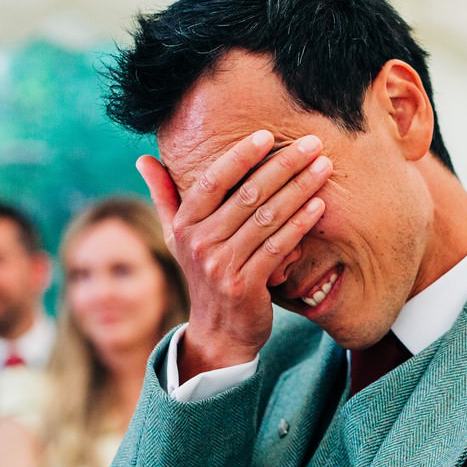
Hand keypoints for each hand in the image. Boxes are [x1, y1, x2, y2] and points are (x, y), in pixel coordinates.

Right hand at [138, 130, 330, 379]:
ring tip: (323, 167)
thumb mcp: (177, 237)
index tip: (267, 134)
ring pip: (267, 217)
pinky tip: (319, 205)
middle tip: (312, 144)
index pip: (213, 181)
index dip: (240, 156)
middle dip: (283, 165)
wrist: (219, 332)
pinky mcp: (246, 285)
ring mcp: (222, 265)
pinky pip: (278, 246)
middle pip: (248, 195)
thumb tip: (143, 159)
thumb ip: (164, 196)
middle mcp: (200, 243)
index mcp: (185, 225)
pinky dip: (300, 224)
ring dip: (299, 189)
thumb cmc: (203, 274)